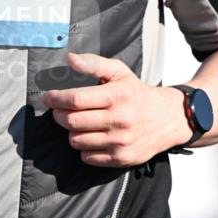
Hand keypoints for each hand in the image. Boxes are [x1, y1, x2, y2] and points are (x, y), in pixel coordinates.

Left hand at [42, 53, 190, 166]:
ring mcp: (120, 141)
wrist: (167, 119)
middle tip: (60, 110)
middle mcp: (120, 120)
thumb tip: (70, 59)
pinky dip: (84, 148)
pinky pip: (87, 157)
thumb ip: (94, 64)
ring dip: (72, 132)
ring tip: (80, 124)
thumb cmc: (137, 95)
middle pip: (71, 121)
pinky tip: (93, 138)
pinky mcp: (121, 158)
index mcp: (117, 96)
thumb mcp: (120, 73)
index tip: (49, 97)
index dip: (55, 98)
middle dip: (59, 115)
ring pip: (76, 141)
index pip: (75, 99)